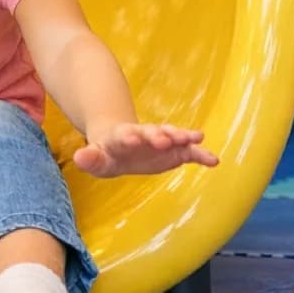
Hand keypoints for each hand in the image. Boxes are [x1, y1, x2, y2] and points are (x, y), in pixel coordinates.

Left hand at [72, 122, 218, 178]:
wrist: (123, 143)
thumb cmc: (109, 153)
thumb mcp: (97, 159)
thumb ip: (90, 159)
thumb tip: (79, 157)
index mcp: (123, 136)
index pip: (126, 134)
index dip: (129, 136)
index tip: (133, 138)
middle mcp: (146, 135)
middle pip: (152, 132)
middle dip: (159, 134)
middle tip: (166, 138)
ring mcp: (163, 141)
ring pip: (173, 136)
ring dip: (182, 136)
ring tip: (196, 138)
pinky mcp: (175, 151)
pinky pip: (190, 152)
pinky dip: (201, 154)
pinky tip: (214, 160)